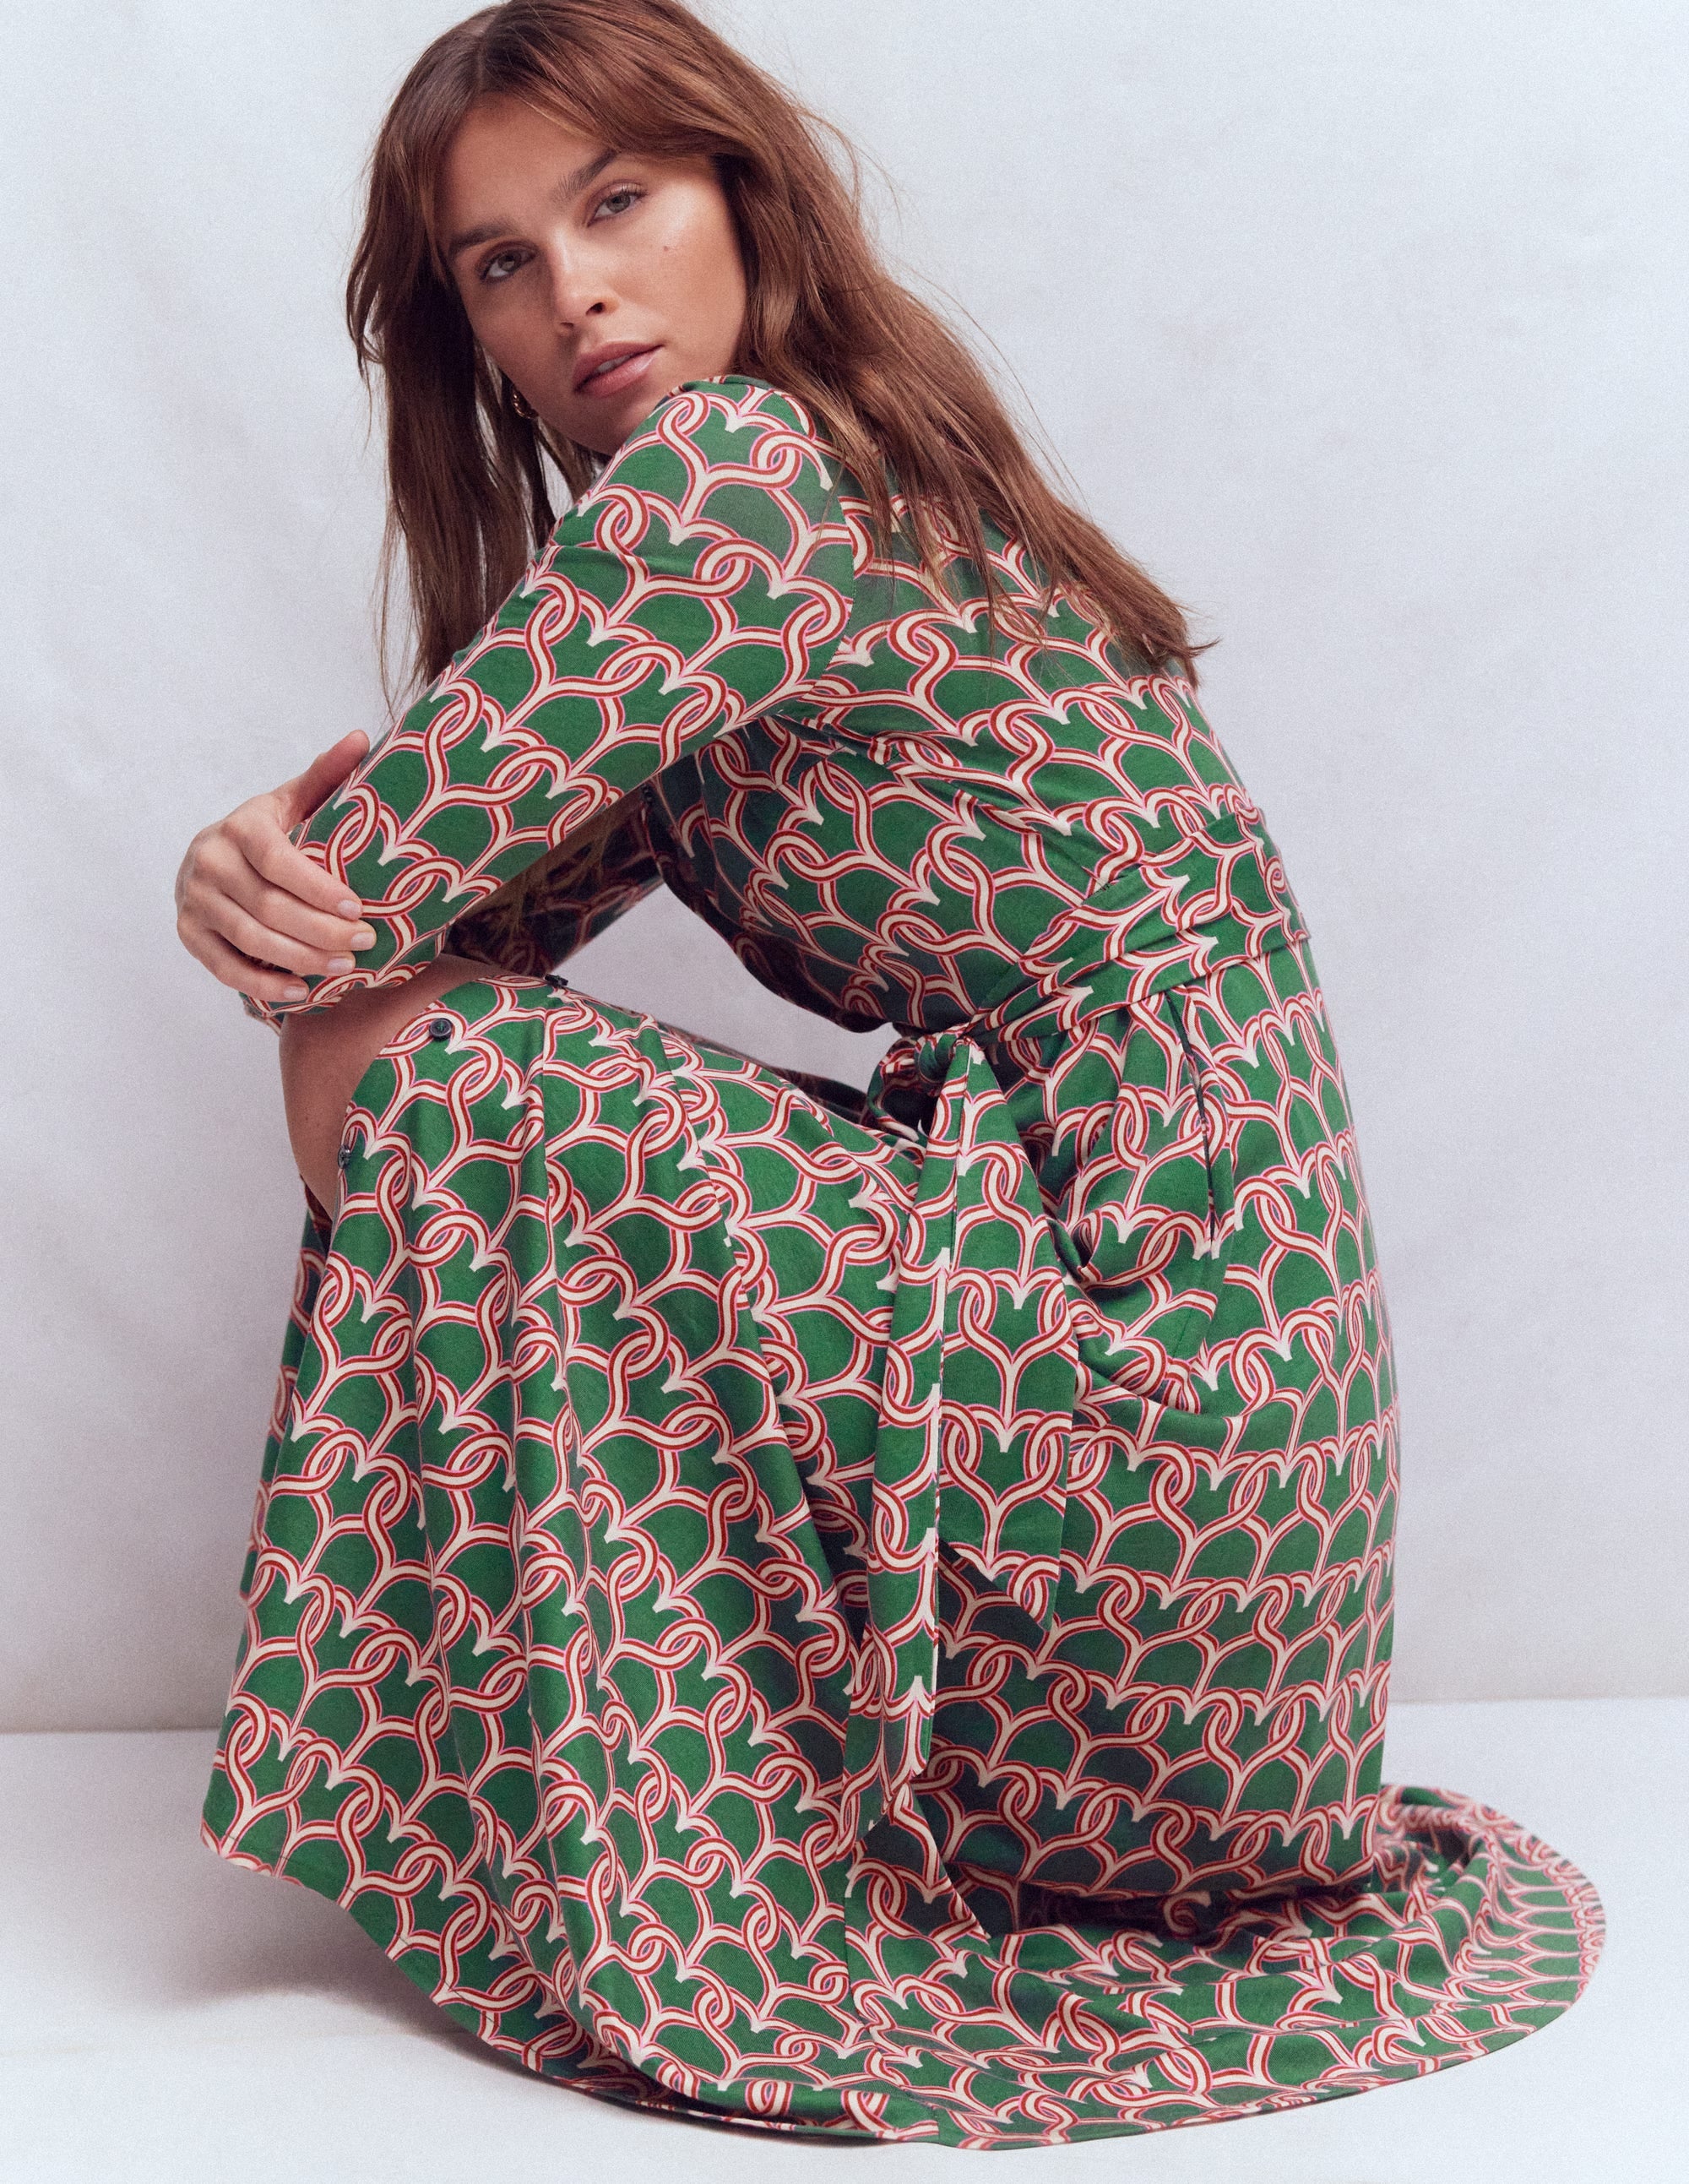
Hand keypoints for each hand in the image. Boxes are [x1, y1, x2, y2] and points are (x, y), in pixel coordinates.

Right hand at [175, 731, 376, 1004]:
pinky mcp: (188, 933)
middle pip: (270, 907)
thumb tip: (361, 738)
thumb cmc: (267, 833)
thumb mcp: (292, 802)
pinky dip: (264, 983)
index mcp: (239, 826)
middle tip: (364, 943)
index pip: (279, 862)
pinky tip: (300, 989)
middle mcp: (209, 861)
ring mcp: (194, 900)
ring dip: (302, 959)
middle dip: (322, 931)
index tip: (359, 909)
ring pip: (252, 940)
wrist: (212, 856)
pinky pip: (225, 967)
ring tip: (345, 967)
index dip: (319, 889)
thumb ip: (325, 776)